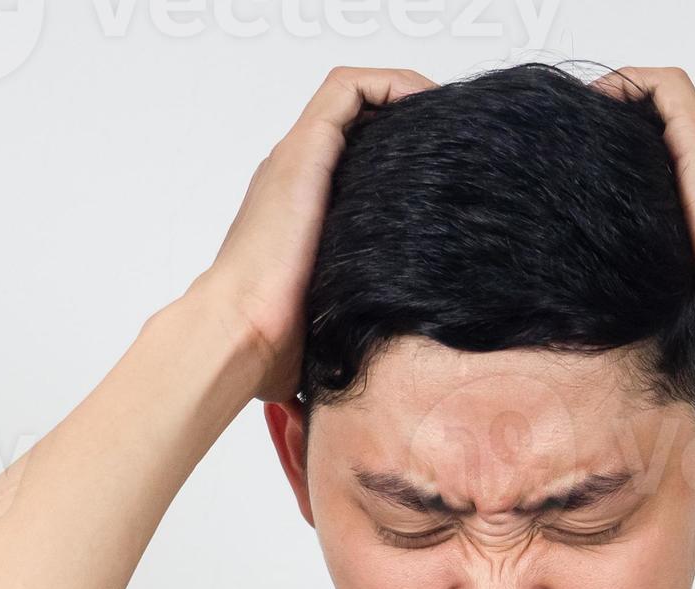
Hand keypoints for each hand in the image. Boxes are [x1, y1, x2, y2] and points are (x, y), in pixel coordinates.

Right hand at [191, 66, 435, 404]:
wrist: (239, 337)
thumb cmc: (273, 347)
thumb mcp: (331, 331)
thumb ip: (353, 333)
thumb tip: (385, 399)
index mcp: (301, 216)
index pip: (353, 164)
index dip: (398, 159)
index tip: (444, 179)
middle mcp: (297, 179)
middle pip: (357, 125)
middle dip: (409, 128)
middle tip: (456, 148)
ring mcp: (298, 161)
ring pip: (354, 97)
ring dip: (404, 95)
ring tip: (447, 118)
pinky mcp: (303, 150)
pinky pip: (349, 89)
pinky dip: (391, 84)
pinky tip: (427, 104)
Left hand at [593, 66, 694, 392]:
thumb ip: (679, 326)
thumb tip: (647, 368)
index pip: (687, 192)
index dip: (648, 193)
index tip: (606, 210)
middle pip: (673, 152)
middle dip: (628, 159)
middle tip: (581, 178)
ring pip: (668, 116)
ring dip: (625, 120)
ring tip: (582, 140)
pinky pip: (665, 90)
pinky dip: (629, 86)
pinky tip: (594, 104)